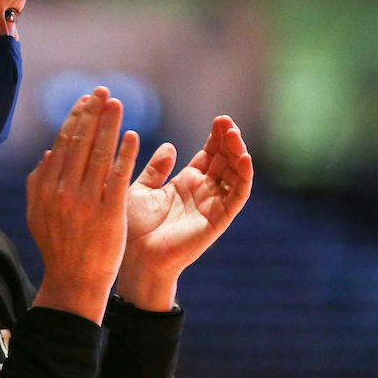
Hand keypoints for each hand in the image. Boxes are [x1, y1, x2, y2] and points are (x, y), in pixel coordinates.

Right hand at [27, 87, 139, 324]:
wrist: (74, 281)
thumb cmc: (58, 246)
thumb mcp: (37, 214)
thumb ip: (39, 183)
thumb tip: (49, 152)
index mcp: (45, 188)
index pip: (62, 143)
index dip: (76, 118)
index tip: (87, 99)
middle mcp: (63, 191)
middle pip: (80, 143)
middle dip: (92, 113)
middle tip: (103, 91)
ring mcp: (86, 202)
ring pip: (99, 154)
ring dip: (108, 125)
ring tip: (117, 103)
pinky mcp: (109, 213)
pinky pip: (118, 176)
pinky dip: (124, 153)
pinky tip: (131, 136)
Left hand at [116, 116, 253, 310]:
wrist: (135, 258)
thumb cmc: (133, 228)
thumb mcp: (141, 190)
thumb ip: (156, 169)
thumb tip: (170, 146)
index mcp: (185, 184)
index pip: (209, 155)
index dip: (216, 137)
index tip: (219, 118)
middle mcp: (203, 192)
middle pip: (225, 161)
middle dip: (229, 140)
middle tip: (227, 121)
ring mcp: (212, 205)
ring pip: (234, 175)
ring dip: (238, 153)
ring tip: (234, 134)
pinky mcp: (218, 219)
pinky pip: (236, 196)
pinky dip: (243, 177)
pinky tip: (244, 158)